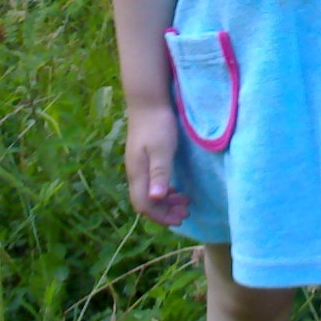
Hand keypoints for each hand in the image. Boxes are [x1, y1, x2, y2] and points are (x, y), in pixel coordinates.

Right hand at [125, 103, 189, 225]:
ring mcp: (138, 166)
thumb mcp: (162, 149)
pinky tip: (175, 189)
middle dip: (165, 212)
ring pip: (148, 194)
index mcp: (138, 173)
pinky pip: (151, 184)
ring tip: (185, 202)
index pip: (144, 205)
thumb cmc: (158, 125)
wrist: (148, 102)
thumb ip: (159, 173)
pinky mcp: (143, 160)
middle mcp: (135, 173)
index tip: (180, 218)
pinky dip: (163, 191)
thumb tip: (155, 198)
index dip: (160, 216)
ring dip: (166, 202)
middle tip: (186, 212)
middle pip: (145, 203)